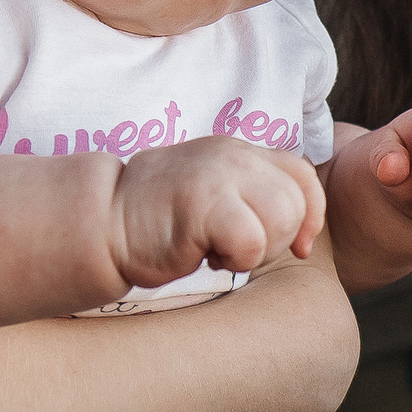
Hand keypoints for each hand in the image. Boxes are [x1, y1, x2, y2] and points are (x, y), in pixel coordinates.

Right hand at [109, 134, 325, 288]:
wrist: (101, 221)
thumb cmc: (157, 221)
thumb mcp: (214, 195)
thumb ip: (252, 196)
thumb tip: (300, 230)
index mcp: (239, 152)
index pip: (303, 175)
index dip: (310, 216)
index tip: (298, 248)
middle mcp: (234, 156)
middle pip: (297, 201)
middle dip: (278, 239)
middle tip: (236, 248)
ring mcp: (218, 174)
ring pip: (282, 217)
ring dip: (258, 250)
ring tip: (220, 250)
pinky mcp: (203, 202)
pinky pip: (252, 239)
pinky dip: (237, 259)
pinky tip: (206, 255)